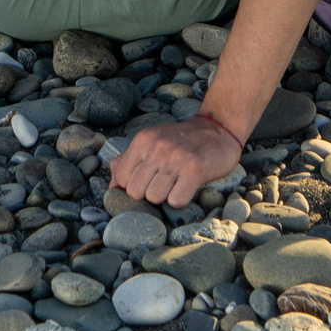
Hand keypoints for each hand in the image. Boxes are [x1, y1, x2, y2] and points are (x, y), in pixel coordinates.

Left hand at [109, 116, 242, 206]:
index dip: (134, 186)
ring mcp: (176, 157)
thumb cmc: (180, 141)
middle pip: (136, 192)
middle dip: (148, 193)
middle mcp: (157, 147)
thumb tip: (112, 185)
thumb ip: (127, 161)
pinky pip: (177, 200)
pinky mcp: (195, 169)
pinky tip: (187, 186)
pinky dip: (182, 198)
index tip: (148, 180)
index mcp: (142, 140)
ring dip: (166, 196)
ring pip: (155, 198)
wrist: (217, 129)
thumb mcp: (150, 142)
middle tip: (164, 183)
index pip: (122, 180)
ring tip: (176, 183)